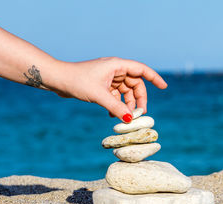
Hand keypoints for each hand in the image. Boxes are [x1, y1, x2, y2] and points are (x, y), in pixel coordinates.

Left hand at [51, 57, 166, 121]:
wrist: (58, 80)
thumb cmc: (77, 81)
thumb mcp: (99, 96)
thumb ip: (116, 107)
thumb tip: (130, 120)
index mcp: (116, 65)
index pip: (141, 70)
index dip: (154, 78)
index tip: (164, 87)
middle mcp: (114, 70)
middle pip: (134, 84)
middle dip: (138, 99)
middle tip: (139, 114)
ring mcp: (108, 78)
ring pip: (125, 92)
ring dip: (126, 105)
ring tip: (124, 117)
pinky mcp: (101, 85)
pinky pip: (115, 96)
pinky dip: (117, 105)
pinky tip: (111, 115)